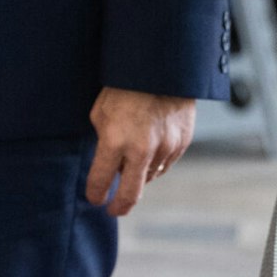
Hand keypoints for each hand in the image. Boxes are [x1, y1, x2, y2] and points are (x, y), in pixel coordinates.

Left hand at [85, 88, 194, 215]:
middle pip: (130, 196)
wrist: (163, 67)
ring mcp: (164, 148)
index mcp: (114, 141)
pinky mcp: (181, 144)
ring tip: (132, 164)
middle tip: (113, 210)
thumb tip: (109, 165)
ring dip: (138, 176)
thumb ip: (103, 142)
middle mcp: (140, 150)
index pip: (100, 182)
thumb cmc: (124, 86)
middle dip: (119, 207)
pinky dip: (155, 163)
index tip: (95, 198)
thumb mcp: (101, 112)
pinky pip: (165, 164)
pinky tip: (150, 151)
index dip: (95, 195)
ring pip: (149, 178)